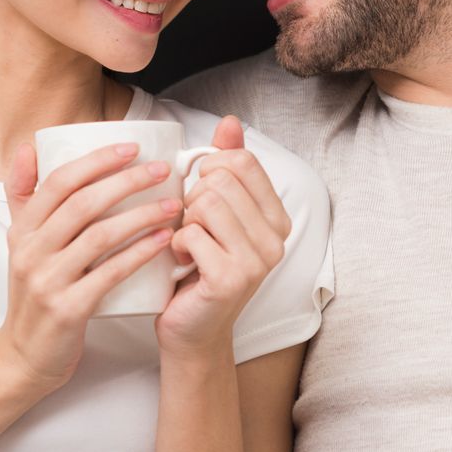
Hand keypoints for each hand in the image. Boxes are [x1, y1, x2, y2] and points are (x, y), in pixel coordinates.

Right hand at [0, 140, 181, 387]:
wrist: (24, 356)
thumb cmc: (34, 295)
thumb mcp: (20, 243)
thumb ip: (24, 197)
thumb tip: (30, 148)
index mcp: (22, 230)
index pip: (58, 181)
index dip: (96, 161)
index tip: (132, 147)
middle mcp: (30, 251)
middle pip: (83, 203)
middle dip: (126, 181)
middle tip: (162, 169)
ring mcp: (48, 281)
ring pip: (100, 235)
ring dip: (141, 215)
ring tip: (173, 203)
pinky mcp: (68, 309)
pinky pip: (110, 274)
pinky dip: (139, 253)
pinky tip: (164, 240)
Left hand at [155, 116, 291, 357]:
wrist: (191, 329)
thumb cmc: (199, 268)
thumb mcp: (215, 212)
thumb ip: (227, 167)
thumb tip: (230, 122)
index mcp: (277, 217)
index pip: (242, 161)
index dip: (208, 169)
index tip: (200, 193)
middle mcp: (276, 239)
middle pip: (220, 180)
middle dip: (192, 199)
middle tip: (192, 228)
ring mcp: (258, 260)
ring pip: (205, 202)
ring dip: (183, 222)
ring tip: (187, 245)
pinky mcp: (231, 278)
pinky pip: (190, 233)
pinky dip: (175, 245)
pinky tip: (181, 263)